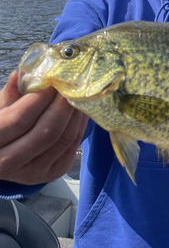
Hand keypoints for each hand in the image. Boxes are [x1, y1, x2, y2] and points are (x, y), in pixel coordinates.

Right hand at [0, 70, 87, 184]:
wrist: (5, 153)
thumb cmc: (2, 123)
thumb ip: (10, 93)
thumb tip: (22, 74)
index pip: (20, 120)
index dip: (39, 99)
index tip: (51, 81)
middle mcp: (10, 164)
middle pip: (46, 132)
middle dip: (62, 106)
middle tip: (71, 86)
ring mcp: (33, 173)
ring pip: (63, 139)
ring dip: (75, 114)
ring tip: (79, 94)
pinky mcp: (53, 173)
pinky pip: (73, 146)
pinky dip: (80, 125)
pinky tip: (81, 110)